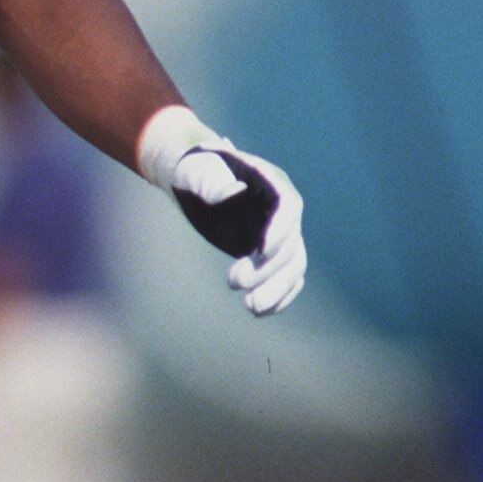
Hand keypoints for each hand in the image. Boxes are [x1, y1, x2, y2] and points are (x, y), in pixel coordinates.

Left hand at [139, 108, 305, 318]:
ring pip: (293, 265)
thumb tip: (232, 193)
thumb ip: (210, 180)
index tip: (261, 251)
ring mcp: (276, 233)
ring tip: (250, 307)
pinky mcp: (268, 253)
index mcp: (269, 182)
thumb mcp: (194, 170)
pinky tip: (259, 311)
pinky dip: (279, 296)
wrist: (189, 183)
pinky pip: (286, 278)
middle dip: (268, 268)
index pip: (288, 206)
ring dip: (277, 289)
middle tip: (233, 282)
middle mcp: (280, 209)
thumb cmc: (191, 170)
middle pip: (291, 243)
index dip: (280, 230)